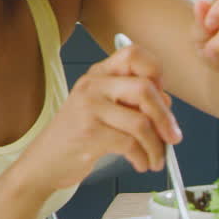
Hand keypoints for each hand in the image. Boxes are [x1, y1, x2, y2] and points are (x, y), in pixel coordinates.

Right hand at [17, 44, 180, 195]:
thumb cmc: (82, 133)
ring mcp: (89, 108)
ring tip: (157, 159)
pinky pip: (130, 144)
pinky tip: (142, 163)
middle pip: (145, 89)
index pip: (134, 54)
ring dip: (157, 146)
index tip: (163, 94)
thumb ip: (134, 100)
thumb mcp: (105, 107)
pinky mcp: (89, 134)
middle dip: (166, 118)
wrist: (45, 162)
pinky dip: (143, 157)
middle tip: (174, 137)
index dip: (155, 71)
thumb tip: (167, 105)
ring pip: (141, 122)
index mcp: (100, 74)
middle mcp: (93, 85)